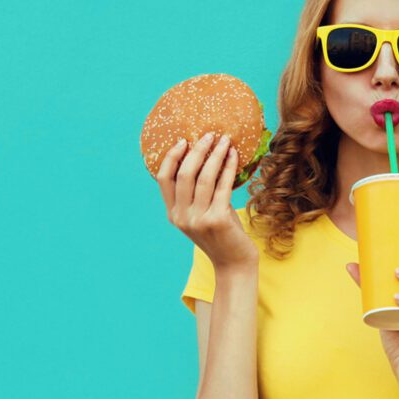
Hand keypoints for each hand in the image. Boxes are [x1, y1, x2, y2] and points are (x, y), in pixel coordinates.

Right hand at [157, 133, 257, 274]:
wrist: (234, 263)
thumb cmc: (222, 235)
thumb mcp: (202, 215)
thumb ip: (199, 194)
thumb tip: (208, 157)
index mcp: (173, 214)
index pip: (164, 179)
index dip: (171, 157)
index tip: (183, 141)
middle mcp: (182, 217)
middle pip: (184, 174)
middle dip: (197, 150)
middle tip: (209, 135)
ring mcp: (198, 219)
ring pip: (204, 178)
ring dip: (215, 155)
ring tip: (225, 140)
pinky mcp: (217, 220)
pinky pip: (223, 186)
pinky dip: (229, 168)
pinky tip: (234, 156)